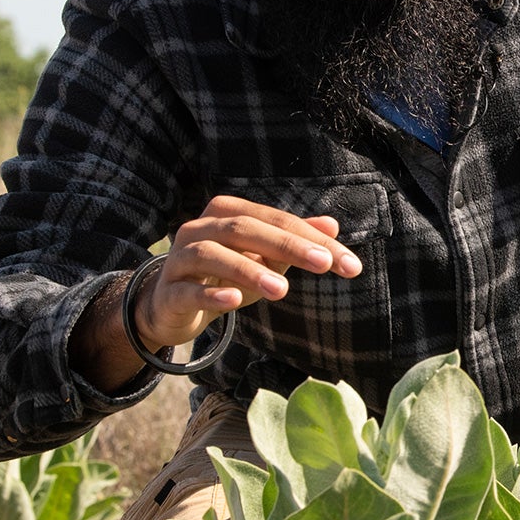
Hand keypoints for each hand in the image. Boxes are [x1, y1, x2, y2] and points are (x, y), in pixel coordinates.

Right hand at [133, 195, 363, 350]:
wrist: (174, 306)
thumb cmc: (226, 276)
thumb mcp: (264, 258)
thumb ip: (294, 240)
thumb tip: (333, 224)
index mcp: (228, 213)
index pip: (278, 221)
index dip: (315, 240)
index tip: (351, 265)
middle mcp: (201, 228)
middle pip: (246, 228)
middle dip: (288, 245)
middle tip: (324, 264)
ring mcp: (180, 258)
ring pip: (213, 255)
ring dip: (249, 270)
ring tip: (282, 290)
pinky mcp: (168, 292)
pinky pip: (188, 291)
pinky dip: (211, 294)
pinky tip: (234, 301)